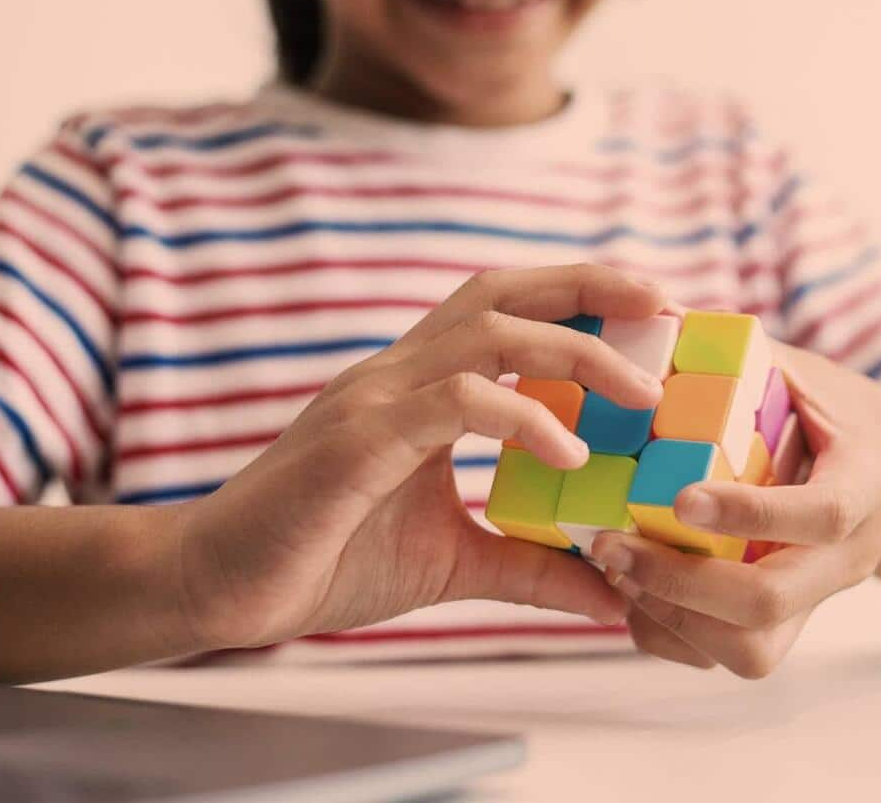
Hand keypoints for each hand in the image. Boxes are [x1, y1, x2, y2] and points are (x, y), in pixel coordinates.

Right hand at [171, 265, 668, 650]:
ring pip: (487, 333)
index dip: (581, 300)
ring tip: (641, 393)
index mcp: (420, 388)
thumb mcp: (452, 564)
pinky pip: (453, 403)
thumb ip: (529, 567)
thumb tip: (613, 594)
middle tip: (666, 304)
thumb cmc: (323, 560)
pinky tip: (567, 454)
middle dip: (589, 286)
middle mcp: (399, 374)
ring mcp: (375, 399)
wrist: (214, 587)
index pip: (509, 312)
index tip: (655, 319)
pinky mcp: (356, 441)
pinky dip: (519, 417)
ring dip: (575, 352)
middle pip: (504, 291)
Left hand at [590, 342, 880, 677]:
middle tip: (611, 542)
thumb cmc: (848, 422)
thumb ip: (749, 356)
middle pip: (770, 601)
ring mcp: (816, 604)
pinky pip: (725, 656)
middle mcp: (844, 561)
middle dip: (680, 580)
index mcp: (865, 489)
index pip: (818, 515)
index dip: (748, 513)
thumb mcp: (816, 377)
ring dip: (667, 613)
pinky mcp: (786, 629)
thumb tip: (656, 309)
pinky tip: (630, 587)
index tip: (678, 497)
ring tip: (613, 563)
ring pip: (747, 649)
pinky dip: (668, 633)